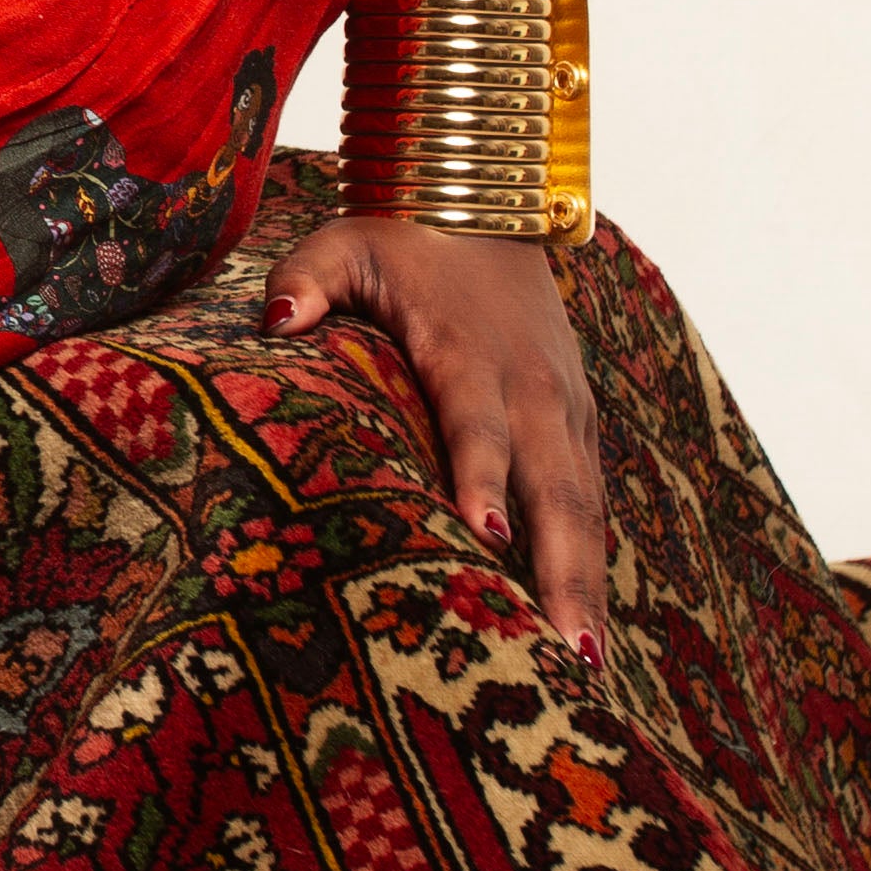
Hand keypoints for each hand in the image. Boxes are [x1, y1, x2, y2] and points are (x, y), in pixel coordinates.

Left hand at [265, 213, 607, 658]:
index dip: (481, 473)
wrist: (487, 202)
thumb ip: (306, 278)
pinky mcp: (579, 424)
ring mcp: (565, 409)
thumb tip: (277, 319)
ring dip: (586, 583)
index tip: (482, 532)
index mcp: (469, 352)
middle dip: (561, 570)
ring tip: (585, 667)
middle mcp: (532, 388)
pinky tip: (585, 627)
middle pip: (553, 487)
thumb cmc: (402, 238)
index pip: (478, 420)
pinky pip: (591, 502)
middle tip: (564, 650)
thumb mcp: (344, 241)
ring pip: (584, 507)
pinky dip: (592, 561)